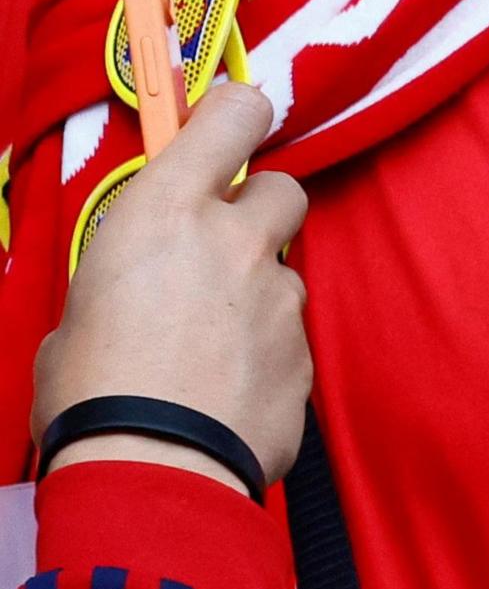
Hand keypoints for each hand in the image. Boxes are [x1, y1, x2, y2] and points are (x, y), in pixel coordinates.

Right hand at [32, 81, 309, 488]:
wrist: (150, 474)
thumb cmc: (91, 391)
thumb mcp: (80, 308)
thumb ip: (127, 275)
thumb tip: (140, 287)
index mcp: (166, 212)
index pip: (234, 115)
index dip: (236, 118)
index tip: (226, 132)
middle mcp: (236, 239)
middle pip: (283, 187)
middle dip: (257, 211)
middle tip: (218, 250)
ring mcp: (281, 296)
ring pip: (285, 270)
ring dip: (257, 292)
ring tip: (205, 346)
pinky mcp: (307, 353)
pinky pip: (291, 335)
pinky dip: (265, 352)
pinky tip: (224, 390)